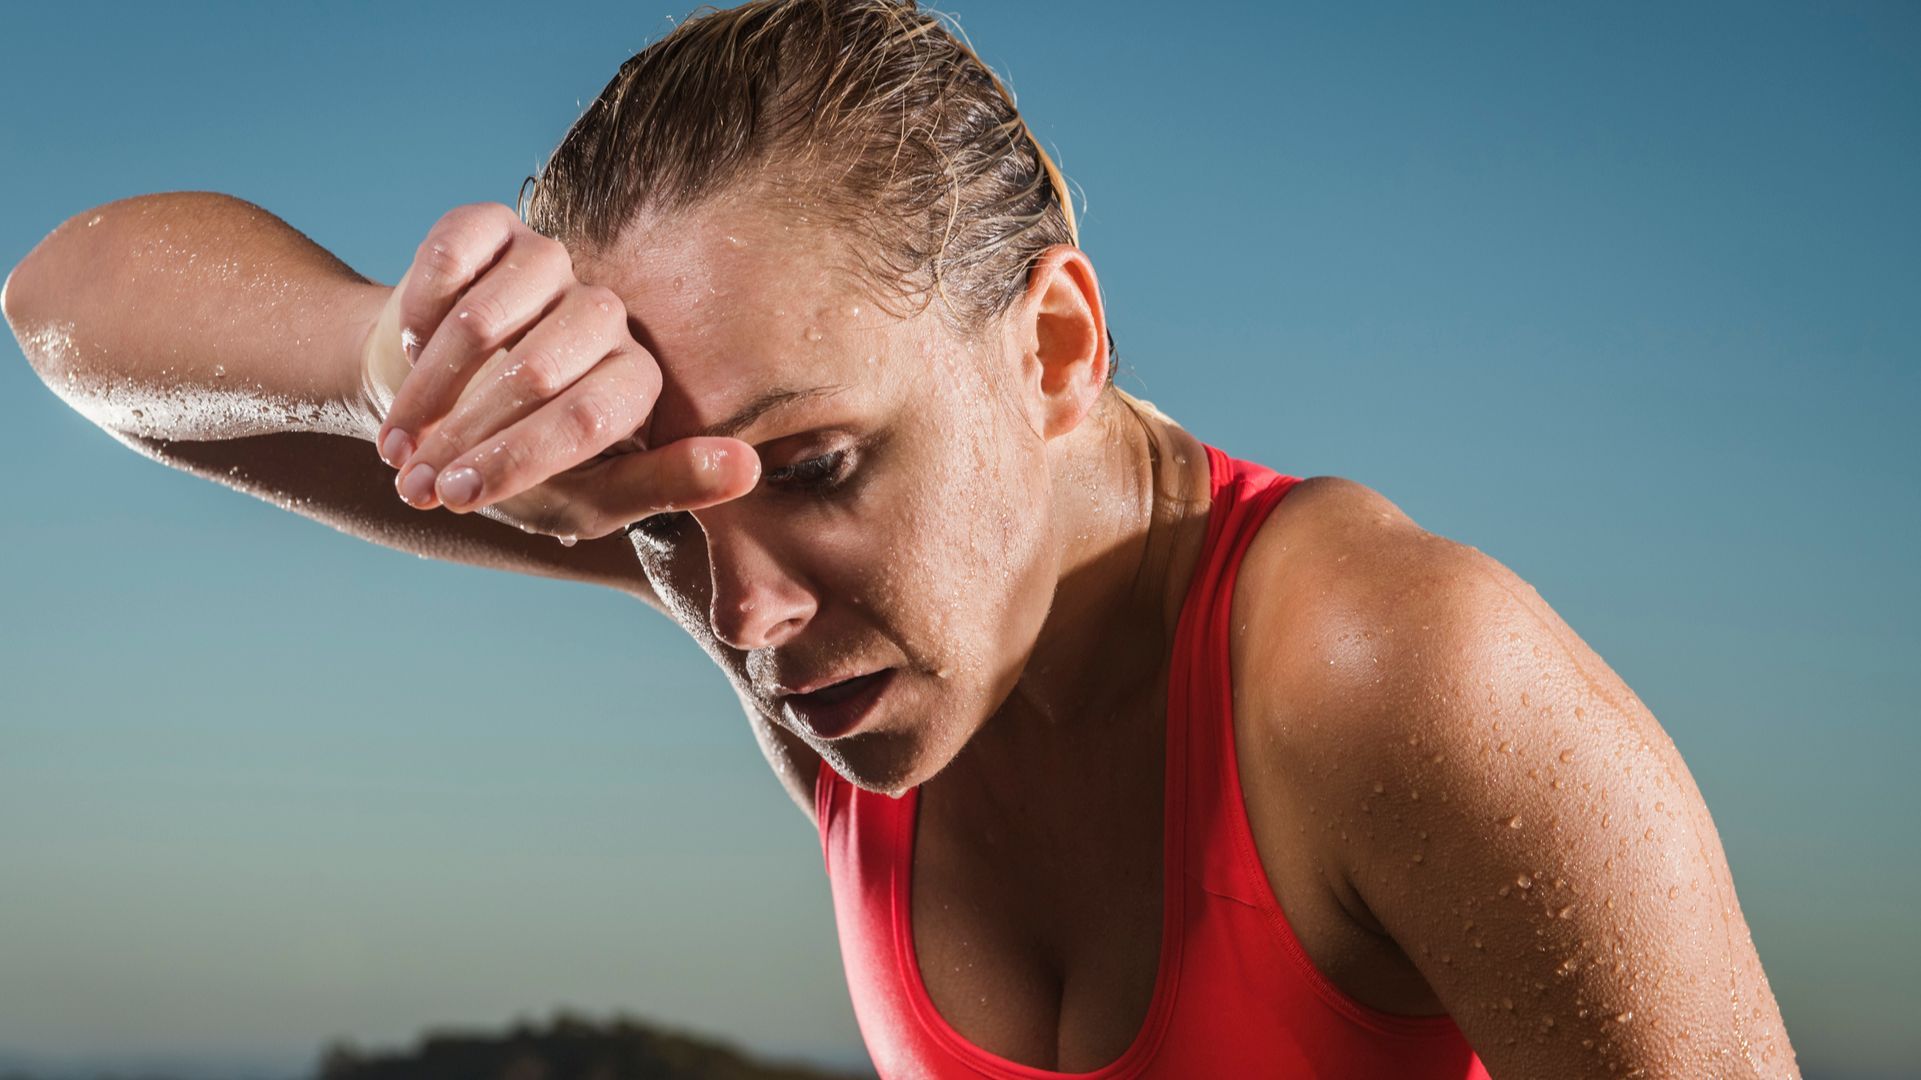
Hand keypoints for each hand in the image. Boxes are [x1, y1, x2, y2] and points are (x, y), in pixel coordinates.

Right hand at [362, 202, 758, 540]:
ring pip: (484, 319)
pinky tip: (408, 348)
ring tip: (399, 437)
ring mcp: (550, 265)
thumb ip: (663, 485)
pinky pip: (450, 256)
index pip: (587, 418)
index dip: (513, 461)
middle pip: (533, 372)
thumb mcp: (588, 497)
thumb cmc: (518, 463)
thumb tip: (750, 469)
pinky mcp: (493, 227)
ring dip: (427, 387)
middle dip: (462, 437)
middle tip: (415, 480)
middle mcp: (604, 316)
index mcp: (635, 381)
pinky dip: (416, 314)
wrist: (432, 404)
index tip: (457, 497)